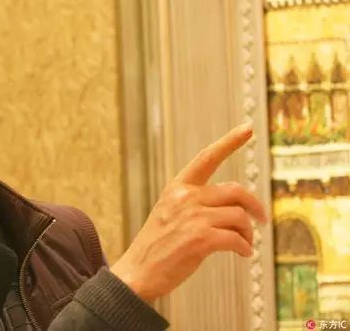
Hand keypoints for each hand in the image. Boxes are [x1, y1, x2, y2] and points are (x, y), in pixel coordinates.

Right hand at [110, 124, 266, 302]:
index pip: (207, 158)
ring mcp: (193, 217)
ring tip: (244, 244)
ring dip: (247, 233)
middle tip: (261, 218)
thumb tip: (233, 206)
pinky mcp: (201, 238)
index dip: (229, 142)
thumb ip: (195, 202)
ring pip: (239, 217)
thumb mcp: (169, 212)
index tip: (247, 129)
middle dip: (254, 205)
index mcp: (177, 187)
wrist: (139, 271)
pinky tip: (242, 254)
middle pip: (236, 191)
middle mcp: (186, 197)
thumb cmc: (156, 245)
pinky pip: (237, 239)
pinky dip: (244, 248)